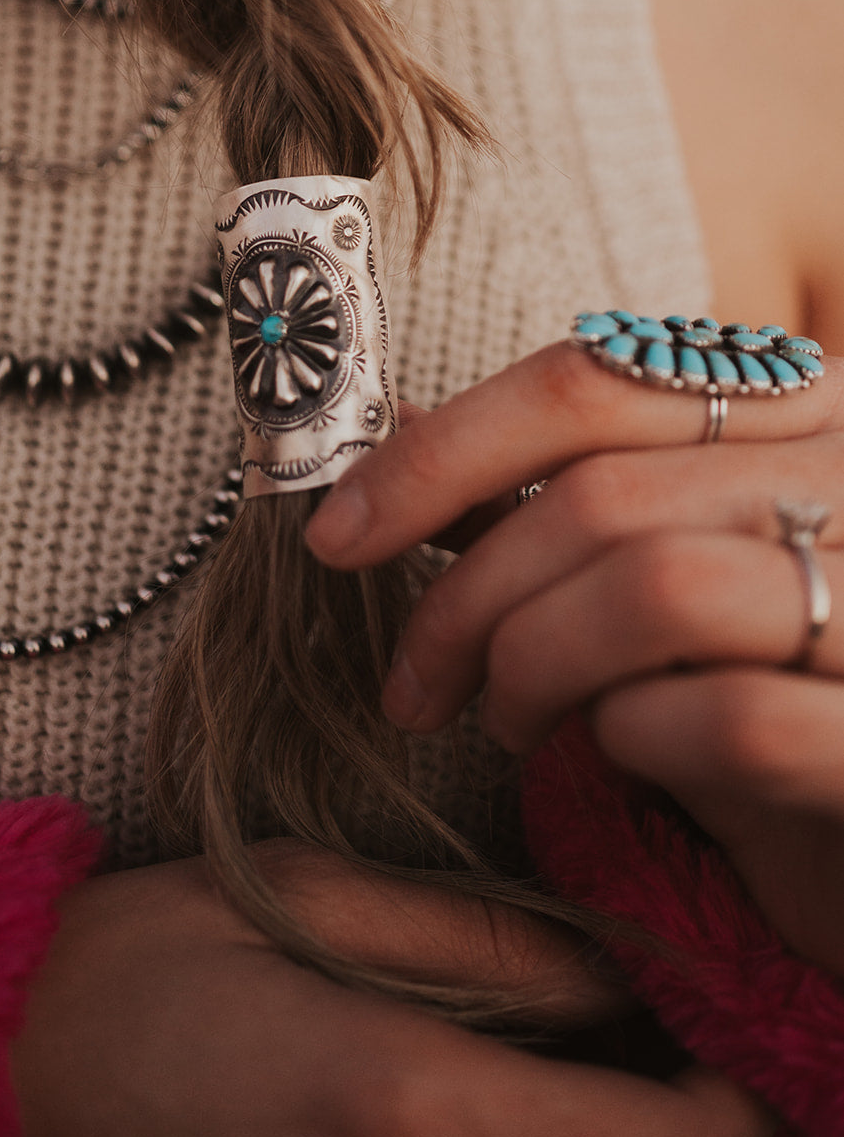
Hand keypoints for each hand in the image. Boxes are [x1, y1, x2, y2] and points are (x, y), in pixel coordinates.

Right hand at [11, 843, 770, 1136]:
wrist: (6, 1061)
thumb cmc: (147, 957)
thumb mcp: (309, 896)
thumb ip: (473, 940)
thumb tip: (609, 980)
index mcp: (408, 1100)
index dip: (728, 1110)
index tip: (735, 1047)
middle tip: (677, 1055)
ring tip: (600, 1073)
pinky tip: (514, 1104)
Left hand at [306, 341, 843, 974]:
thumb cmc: (777, 670)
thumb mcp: (676, 562)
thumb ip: (568, 492)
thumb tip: (414, 426)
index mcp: (800, 406)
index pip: (590, 380)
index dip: (440, 455)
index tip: (338, 535)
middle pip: (601, 493)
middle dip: (466, 597)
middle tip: (414, 684)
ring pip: (657, 588)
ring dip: (535, 666)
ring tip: (508, 722)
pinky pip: (731, 718)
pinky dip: (635, 740)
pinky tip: (623, 756)